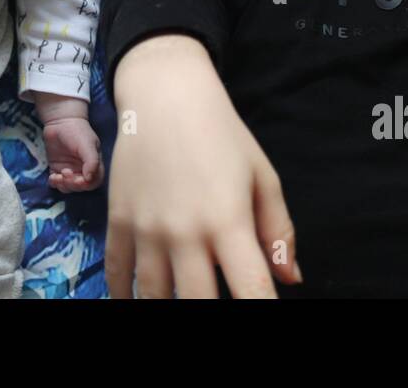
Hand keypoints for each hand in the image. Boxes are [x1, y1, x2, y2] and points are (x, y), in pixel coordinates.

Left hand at [32, 93, 103, 191]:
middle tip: (65, 173)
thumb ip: (92, 161)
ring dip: (63, 185)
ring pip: (68, 187)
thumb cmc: (77, 131)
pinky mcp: (56, 169)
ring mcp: (69, 170)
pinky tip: (52, 176)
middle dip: (73, 184)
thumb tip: (89, 178)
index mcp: (93, 164)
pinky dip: (54, 183)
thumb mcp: (87, 144)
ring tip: (57, 175)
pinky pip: (56, 183)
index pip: (95, 181)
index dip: (87, 185)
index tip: (78, 180)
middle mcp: (82, 169)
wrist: (60, 121)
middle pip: (81, 187)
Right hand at [105, 34, 301, 297]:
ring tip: (182, 297)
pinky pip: (116, 273)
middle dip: (211, 312)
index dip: (261, 309)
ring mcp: (147, 229)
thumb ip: (278, 230)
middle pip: (198, 302)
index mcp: (229, 221)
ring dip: (167, 306)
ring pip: (154, 295)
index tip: (264, 313)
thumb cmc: (222, 133)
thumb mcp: (262, 175)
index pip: (252, 290)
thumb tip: (290, 279)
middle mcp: (185, 232)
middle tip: (217, 299)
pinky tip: (133, 301)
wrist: (165, 94)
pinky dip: (123, 294)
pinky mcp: (119, 221)